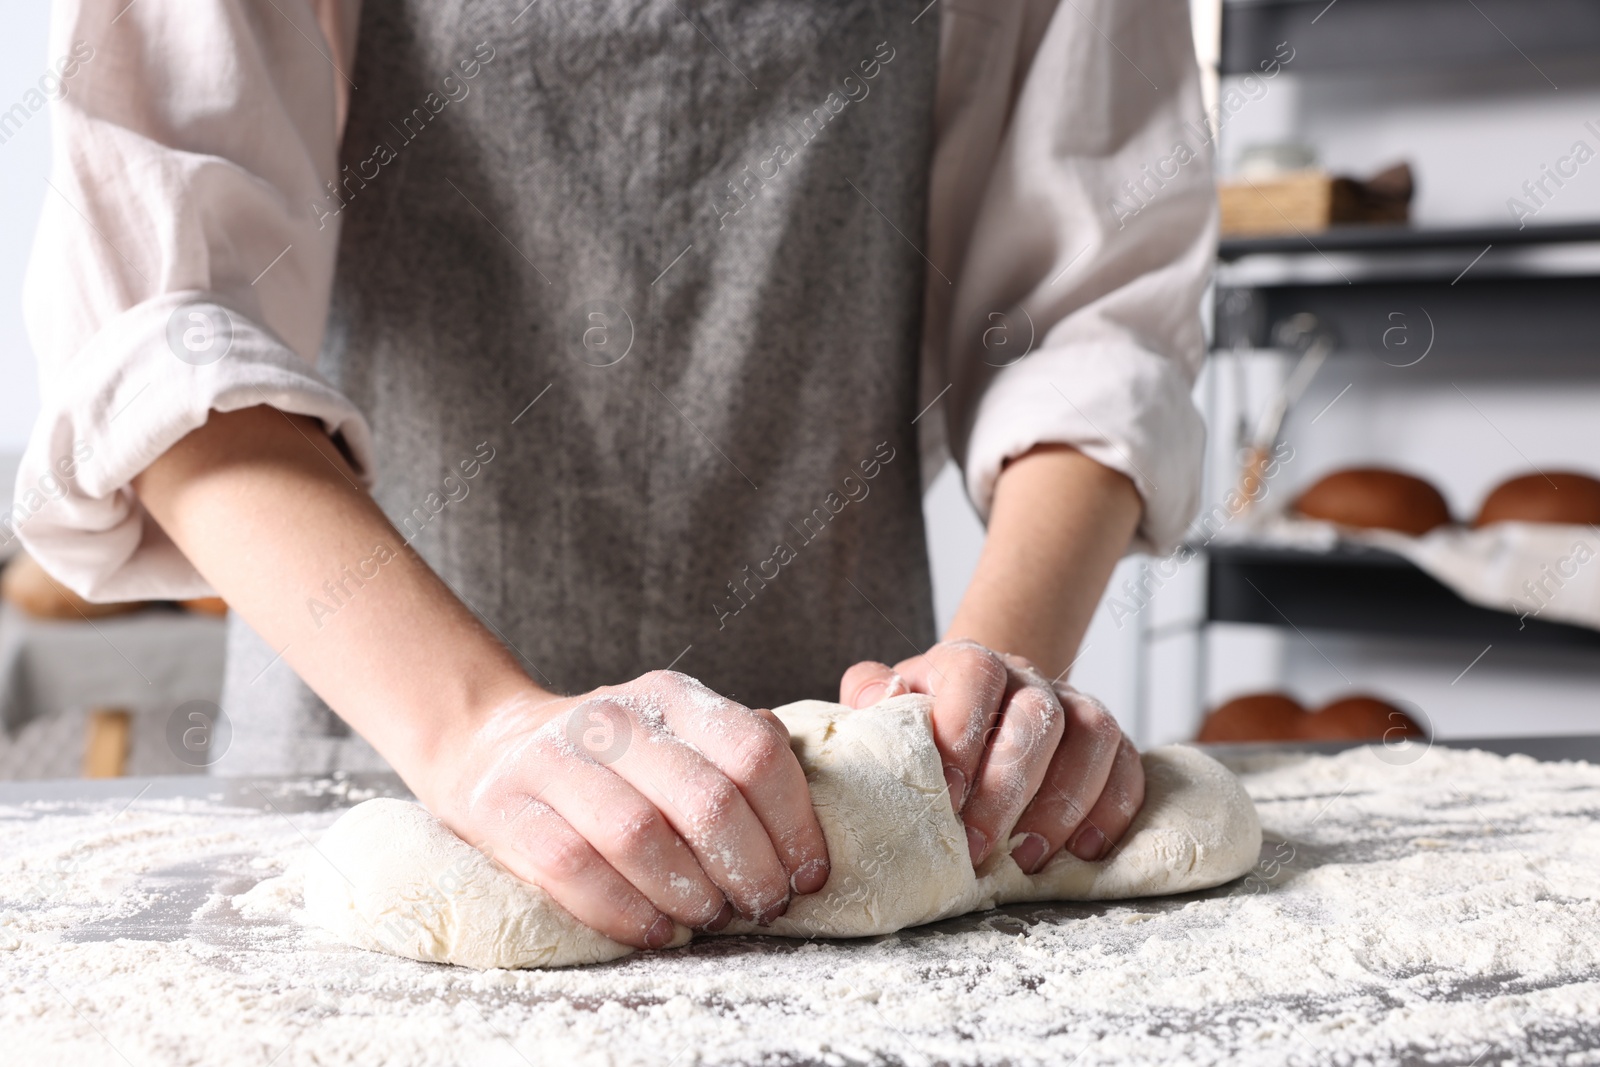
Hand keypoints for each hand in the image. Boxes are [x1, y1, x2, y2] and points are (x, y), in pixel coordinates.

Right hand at [420, 670, 830, 949]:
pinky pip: (573, 869)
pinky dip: (625, 911)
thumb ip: (741, 752)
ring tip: (713, 918)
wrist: (492, 746)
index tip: (810, 876)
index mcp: (672, 697)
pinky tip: (658, 931)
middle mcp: (615, 718)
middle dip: (750, 868)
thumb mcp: (679, 733)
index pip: (755, 753)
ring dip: (691, 893)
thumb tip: (810, 807)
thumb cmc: (614, 759)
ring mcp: (554, 760)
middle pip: (706, 800)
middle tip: (765, 906)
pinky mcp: (505, 808)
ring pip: (639, 836)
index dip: (795, 823)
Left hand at [840, 640, 1143, 873]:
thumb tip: (879, 703)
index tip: (947, 795)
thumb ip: (872, 697)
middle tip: (979, 847)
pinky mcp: (1107, 742)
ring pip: (1093, 736)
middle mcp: (1027, 677)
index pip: (976, 674)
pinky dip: (1113, 809)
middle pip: (1038, 715)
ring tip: (1028, 858)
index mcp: (968, 662)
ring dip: (1064, 802)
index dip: (964, 730)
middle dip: (1010, 787)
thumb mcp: (885, 704)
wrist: (974, 712)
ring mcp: (1072, 705)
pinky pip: (1129, 765)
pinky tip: (1085, 851)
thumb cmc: (923, 722)